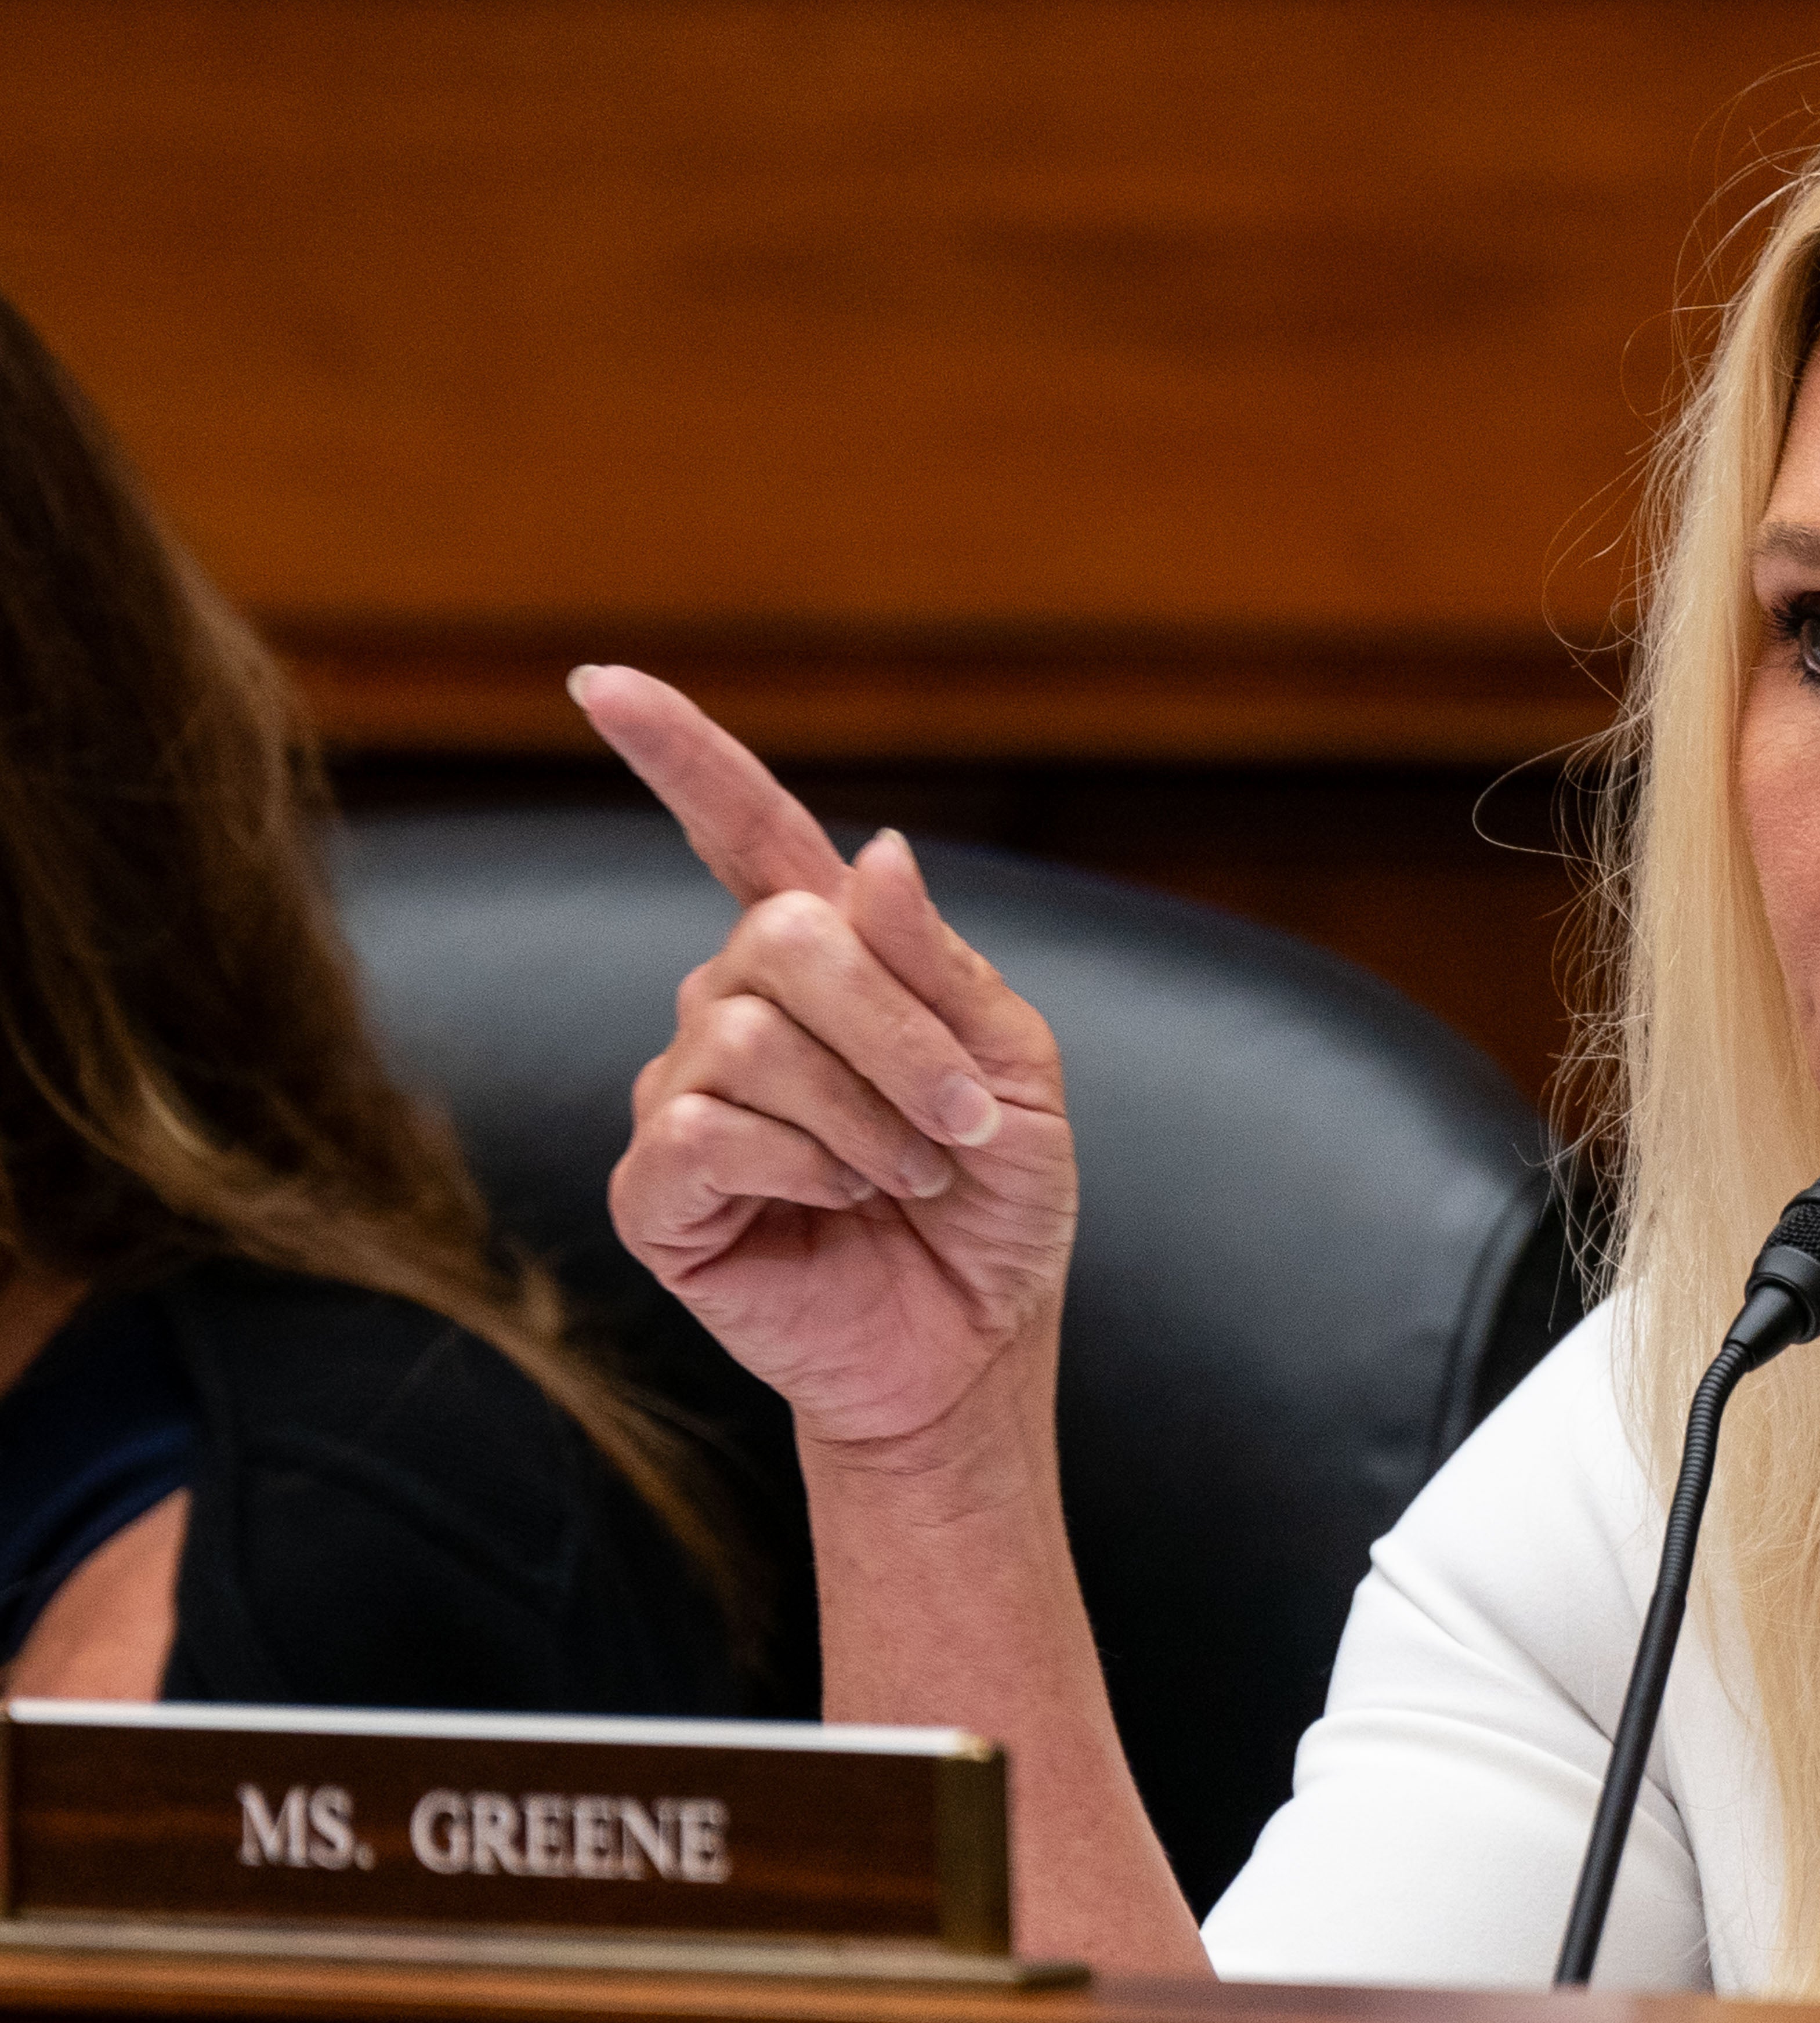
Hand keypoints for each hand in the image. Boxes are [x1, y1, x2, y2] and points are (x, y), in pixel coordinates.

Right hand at [581, 666, 1076, 1458]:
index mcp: (827, 958)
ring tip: (907, 1177)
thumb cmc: (996, 1202)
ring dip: (867, 1117)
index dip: (678, 753)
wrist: (974, 1340)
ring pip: (749, 1039)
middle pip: (779, 941)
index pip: (741, 829)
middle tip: (962, 1127)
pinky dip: (804, 1166)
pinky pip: (708, 1129)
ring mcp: (684, 1093)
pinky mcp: (658, 1188)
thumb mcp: (1014, 1068)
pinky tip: (836, 1203)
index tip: (603, 682)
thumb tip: (875, 850)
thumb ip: (940, 964)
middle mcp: (735, 1007)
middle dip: (899, 1037)